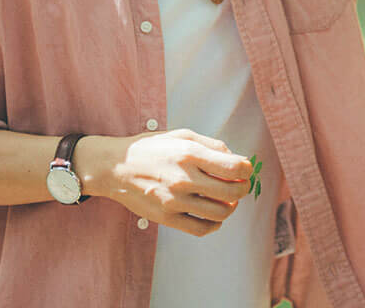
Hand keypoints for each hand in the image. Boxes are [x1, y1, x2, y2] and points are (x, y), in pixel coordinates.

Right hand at [85, 128, 251, 236]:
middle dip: (243, 189)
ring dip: (231, 207)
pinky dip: (214, 224)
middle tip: (241, 185)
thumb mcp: (182, 135)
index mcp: (190, 154)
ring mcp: (175, 201)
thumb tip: (239, 160)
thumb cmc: (152, 148)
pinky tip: (214, 215)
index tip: (246, 170)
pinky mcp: (166, 218)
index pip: (234, 167)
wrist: (117, 167)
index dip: (247, 170)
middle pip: (232, 192)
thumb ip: (213, 145)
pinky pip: (201, 229)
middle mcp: (183, 178)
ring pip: (220, 213)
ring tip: (227, 200)